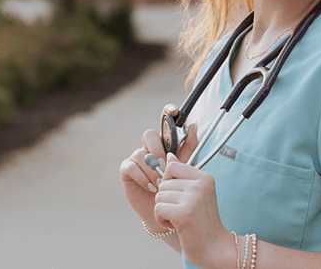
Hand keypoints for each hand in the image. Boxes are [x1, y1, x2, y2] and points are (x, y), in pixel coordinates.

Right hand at [119, 104, 198, 231]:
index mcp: (164, 143)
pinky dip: (142, 176)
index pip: (163, 122)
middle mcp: (149, 147)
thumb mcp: (185, 166)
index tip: (174, 110)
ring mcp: (137, 158)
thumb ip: (189, 146)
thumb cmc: (175, 186)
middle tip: (166, 167)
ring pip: (141, 153)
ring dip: (152, 169)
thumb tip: (193, 124)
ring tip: (160, 184)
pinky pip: (131, 166)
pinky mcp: (127, 170)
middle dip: (158, 150)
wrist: (165, 210)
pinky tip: (151, 187)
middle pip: (149, 135)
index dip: (167, 112)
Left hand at [154, 153, 232, 268]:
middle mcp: (200, 185)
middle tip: (181, 211)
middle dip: (166, 199)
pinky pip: (158, 209)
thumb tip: (169, 156)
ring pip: (159, 196)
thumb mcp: (197, 193)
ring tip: (179, 218)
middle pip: (163, 183)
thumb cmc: (203, 221)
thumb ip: (183, 175)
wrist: (214, 247)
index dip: (168, 181)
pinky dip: (161, 219)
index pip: (173, 166)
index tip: (177, 195)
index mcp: (204, 177)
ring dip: (163, 210)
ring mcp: (193, 198)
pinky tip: (175, 225)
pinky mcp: (184, 213)